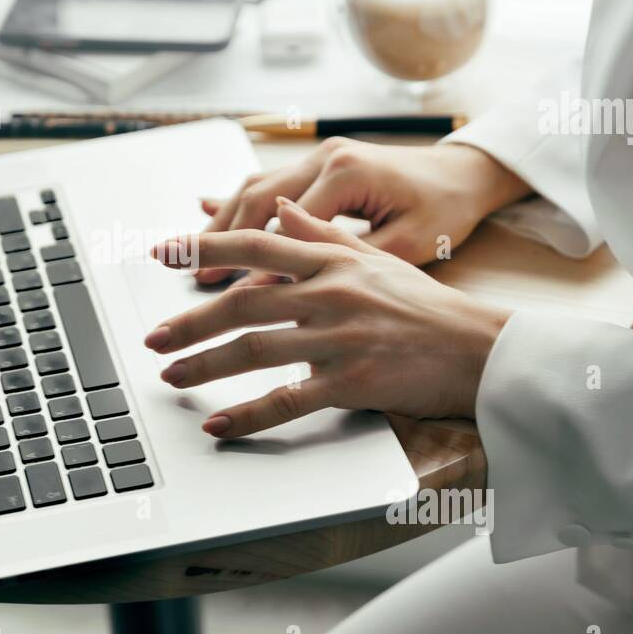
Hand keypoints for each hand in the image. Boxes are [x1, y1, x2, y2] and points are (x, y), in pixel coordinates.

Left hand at [146, 197, 511, 435]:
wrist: (480, 347)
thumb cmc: (426, 305)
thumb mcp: (374, 257)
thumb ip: (320, 233)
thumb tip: (279, 209)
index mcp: (332, 259)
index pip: (254, 243)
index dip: (203, 247)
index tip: (161, 252)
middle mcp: (331, 293)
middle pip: (242, 300)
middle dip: (190, 320)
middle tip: (152, 336)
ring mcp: (340, 338)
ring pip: (253, 349)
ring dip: (204, 364)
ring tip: (171, 374)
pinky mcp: (352, 381)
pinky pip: (287, 400)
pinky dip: (247, 415)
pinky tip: (218, 424)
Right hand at [196, 138, 528, 283]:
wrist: (466, 172)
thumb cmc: (445, 210)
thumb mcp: (406, 244)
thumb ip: (345, 261)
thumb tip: (288, 289)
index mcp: (347, 173)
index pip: (284, 225)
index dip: (256, 265)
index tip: (232, 299)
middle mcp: (326, 157)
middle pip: (255, 200)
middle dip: (220, 241)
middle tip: (192, 276)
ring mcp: (319, 156)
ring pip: (253, 188)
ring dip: (222, 224)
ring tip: (191, 256)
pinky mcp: (319, 163)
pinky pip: (267, 182)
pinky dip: (237, 203)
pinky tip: (205, 212)